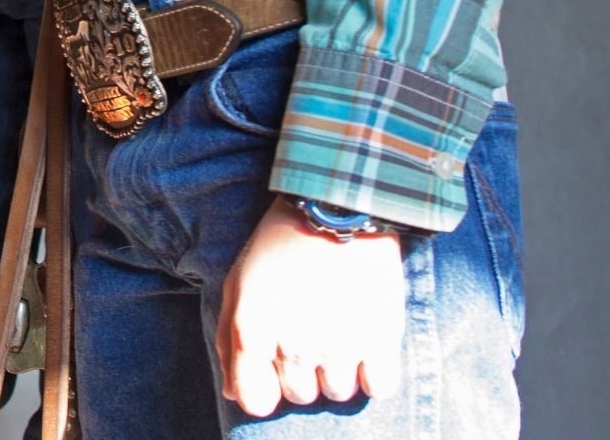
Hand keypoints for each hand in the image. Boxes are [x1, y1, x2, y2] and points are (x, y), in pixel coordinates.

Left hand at [218, 198, 405, 417]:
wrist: (336, 208)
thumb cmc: (280, 243)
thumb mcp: (239, 281)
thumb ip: (230, 340)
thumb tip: (233, 393)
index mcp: (253, 332)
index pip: (256, 401)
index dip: (264, 389)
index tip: (273, 369)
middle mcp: (293, 347)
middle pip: (299, 395)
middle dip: (301, 370)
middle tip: (309, 330)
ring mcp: (338, 348)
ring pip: (338, 391)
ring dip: (338, 369)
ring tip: (337, 327)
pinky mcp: (380, 342)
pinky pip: (378, 387)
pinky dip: (374, 371)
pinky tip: (366, 341)